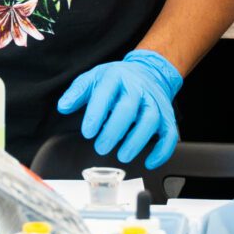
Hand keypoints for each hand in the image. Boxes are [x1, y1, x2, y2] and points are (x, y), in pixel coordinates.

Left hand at [56, 49, 184, 169]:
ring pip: (151, 120)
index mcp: (117, 77)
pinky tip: (149, 161)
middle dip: (114, 130)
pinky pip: (169, 134)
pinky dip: (162, 150)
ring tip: (123, 155)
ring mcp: (155, 103)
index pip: (106, 94)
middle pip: (129, 108)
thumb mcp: (94, 78)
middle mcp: (138, 89)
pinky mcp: (167, 117)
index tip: (88, 132)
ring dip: (137, 141)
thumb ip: (77, 92)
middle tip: (101, 147)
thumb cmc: (119, 80)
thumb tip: (63, 106)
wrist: (151, 71)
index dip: (96, 114)